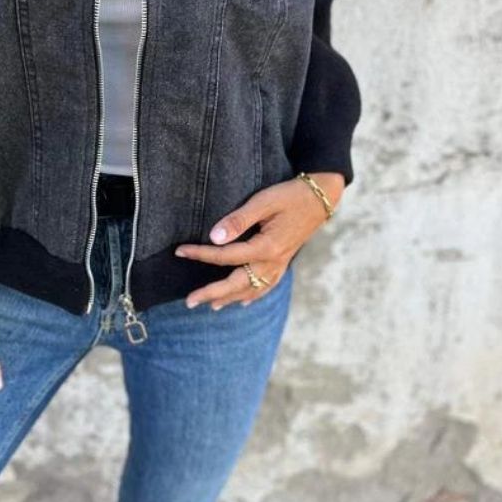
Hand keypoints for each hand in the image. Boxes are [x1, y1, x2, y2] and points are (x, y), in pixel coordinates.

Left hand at [175, 172, 344, 310]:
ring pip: (251, 289)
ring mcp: (280, 265)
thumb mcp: (263, 201)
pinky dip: (253, 296)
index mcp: (266, 247)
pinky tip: (242, 302)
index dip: (201, 254)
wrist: (320, 198)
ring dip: (230, 298)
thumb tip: (214, 237)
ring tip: (210, 306)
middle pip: (237, 283)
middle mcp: (272, 262)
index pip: (226, 256)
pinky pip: (267, 287)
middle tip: (189, 301)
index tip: (180, 251)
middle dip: (212, 293)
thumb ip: (238, 219)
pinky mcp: (284, 262)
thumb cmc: (290, 196)